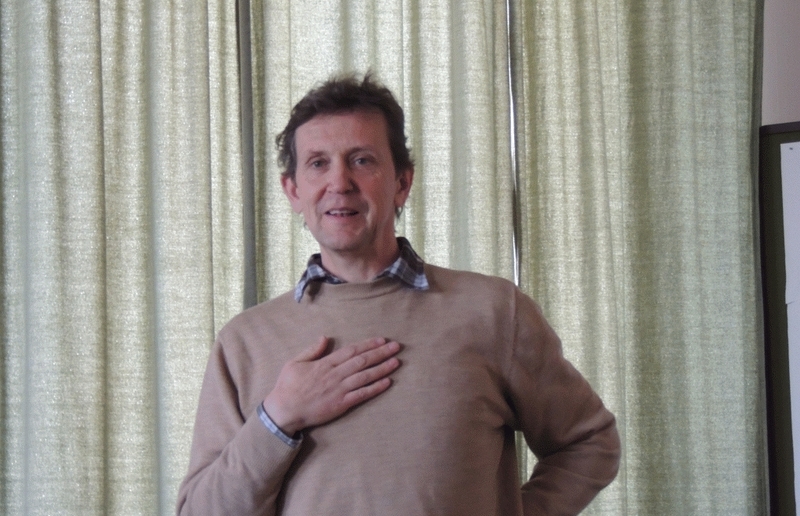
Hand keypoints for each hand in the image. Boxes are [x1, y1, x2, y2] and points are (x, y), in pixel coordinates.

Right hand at [262, 336, 400, 434]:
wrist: (284, 411)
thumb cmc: (288, 386)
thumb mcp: (295, 362)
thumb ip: (312, 350)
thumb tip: (325, 337)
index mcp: (325, 363)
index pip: (351, 351)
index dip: (368, 345)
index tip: (381, 340)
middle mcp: (335, 375)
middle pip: (362, 361)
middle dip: (380, 353)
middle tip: (396, 346)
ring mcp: (339, 390)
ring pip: (365, 376)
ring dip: (382, 368)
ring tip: (396, 361)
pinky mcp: (341, 404)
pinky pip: (362, 394)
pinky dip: (375, 388)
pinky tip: (387, 382)